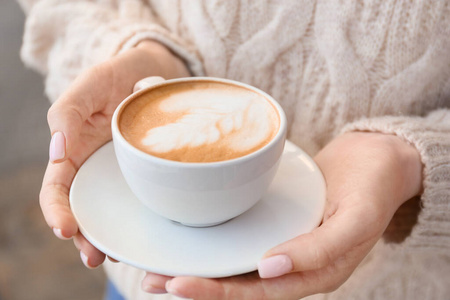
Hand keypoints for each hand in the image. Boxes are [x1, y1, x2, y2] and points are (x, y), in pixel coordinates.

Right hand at [39, 41, 189, 267]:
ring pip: (112, 211)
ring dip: (112, 236)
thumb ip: (67, 113)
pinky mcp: (146, 172)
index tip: (65, 228)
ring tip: (119, 255)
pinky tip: (149, 232)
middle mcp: (96, 169)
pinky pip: (141, 197)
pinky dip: (140, 217)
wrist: (151, 72)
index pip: (57, 189)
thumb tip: (57, 151)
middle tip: (95, 257)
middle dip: (84, 237)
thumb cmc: (114, 77)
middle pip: (84, 210)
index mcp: (73, 152)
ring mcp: (122, 173)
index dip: (56, 211)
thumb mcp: (87, 86)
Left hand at [141, 132, 422, 298]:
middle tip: (151, 278)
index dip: (216, 292)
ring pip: (235, 263)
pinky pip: (242, 238)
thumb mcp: (357, 218)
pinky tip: (191, 235)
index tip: (177, 284)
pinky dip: (215, 241)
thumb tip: (269, 268)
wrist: (378, 159)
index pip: (257, 293)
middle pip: (237, 283)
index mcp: (314, 273)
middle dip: (195, 284)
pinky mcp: (275, 222)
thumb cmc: (374, 188)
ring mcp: (283, 242)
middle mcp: (293, 264)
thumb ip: (319, 249)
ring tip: (158, 264)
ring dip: (198, 265)